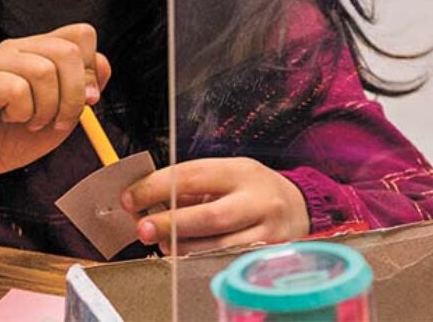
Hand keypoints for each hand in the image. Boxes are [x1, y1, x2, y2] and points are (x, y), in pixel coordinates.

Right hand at [0, 24, 110, 202]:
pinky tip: (11, 118)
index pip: (81, 35)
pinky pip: (17, 89)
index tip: (87, 99)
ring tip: (33, 121)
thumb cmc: (16, 135)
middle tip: (61, 120)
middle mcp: (19, 48)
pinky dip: (23, 112)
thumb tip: (100, 67)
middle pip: (67, 51)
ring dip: (47, 107)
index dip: (91, 68)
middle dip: (75, 94)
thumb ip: (85, 87)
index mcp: (41, 50)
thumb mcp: (64, 112)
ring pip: (44, 70)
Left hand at [121, 158, 310, 254]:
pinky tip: (185, 254)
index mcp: (242, 171)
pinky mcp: (266, 254)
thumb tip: (145, 201)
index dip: (157, 187)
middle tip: (141, 228)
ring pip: (217, 246)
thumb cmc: (253, 190)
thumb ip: (190, 187)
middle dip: (169, 224)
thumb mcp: (228, 175)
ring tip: (161, 242)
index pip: (194, 175)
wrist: (300, 207)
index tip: (131, 198)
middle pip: (210, 216)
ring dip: (181, 247)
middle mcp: (258, 199)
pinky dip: (200, 259)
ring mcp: (267, 230)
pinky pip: (226, 261)